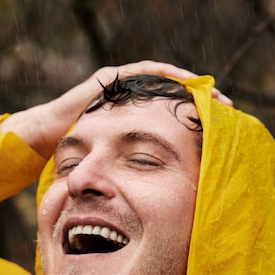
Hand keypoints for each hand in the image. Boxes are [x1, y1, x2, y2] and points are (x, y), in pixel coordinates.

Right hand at [0, 60, 231, 157]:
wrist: (46, 138)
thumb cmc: (80, 158)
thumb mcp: (119, 168)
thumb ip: (137, 176)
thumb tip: (163, 202)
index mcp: (137, 121)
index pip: (173, 115)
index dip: (196, 120)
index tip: (220, 130)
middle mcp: (132, 101)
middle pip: (174, 96)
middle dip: (201, 101)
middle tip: (227, 109)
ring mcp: (122, 87)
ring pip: (165, 81)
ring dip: (191, 86)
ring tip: (214, 96)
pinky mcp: (111, 78)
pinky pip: (147, 72)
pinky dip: (169, 76)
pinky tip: (189, 83)